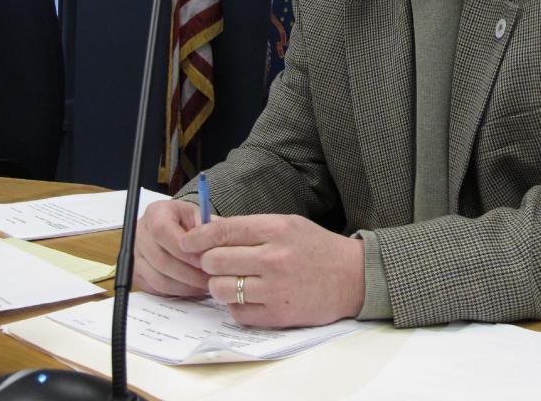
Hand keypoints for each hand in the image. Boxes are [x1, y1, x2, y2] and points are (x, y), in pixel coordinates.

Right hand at [133, 199, 209, 295]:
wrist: (176, 226)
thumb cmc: (188, 220)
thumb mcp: (200, 215)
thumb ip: (207, 227)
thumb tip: (215, 246)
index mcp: (155, 213)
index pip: (162, 231)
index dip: (184, 250)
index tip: (205, 259)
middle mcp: (140, 233)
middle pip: (161, 259)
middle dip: (189, 272)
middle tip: (210, 277)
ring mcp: (136, 255)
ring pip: (159, 278)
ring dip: (185, 285)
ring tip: (205, 284)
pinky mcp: (136, 274)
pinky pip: (156, 289)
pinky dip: (177, 291)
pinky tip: (194, 287)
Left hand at [179, 214, 364, 327]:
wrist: (352, 277)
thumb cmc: (317, 248)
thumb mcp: (288, 224)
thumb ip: (250, 227)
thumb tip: (208, 229)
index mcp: (277, 229)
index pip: (222, 231)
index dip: (198, 237)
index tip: (188, 241)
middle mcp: (274, 258)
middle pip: (214, 260)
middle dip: (209, 262)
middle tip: (217, 263)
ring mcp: (275, 289)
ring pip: (220, 288)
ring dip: (220, 285)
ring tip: (234, 280)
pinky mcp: (277, 315)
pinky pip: (237, 312)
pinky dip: (237, 305)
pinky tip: (250, 296)